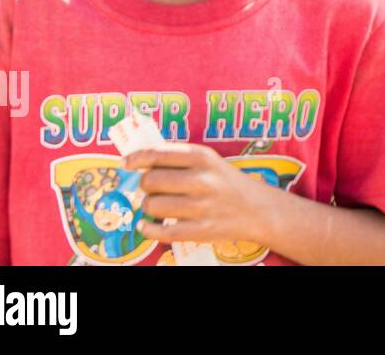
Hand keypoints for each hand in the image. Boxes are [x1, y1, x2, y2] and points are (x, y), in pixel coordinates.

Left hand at [126, 143, 272, 245]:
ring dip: (148, 206)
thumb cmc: (226, 182)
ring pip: (153, 205)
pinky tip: (146, 225)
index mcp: (203, 157)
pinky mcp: (202, 230)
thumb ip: (178, 158)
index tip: (126, 163)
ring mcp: (202, 206)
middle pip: (150, 180)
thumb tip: (138, 160)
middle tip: (150, 187)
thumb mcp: (209, 161)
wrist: (259, 209)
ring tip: (156, 205)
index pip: (157, 154)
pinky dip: (148, 229)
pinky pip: (163, 232)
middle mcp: (202, 179)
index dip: (136, 158)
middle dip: (144, 184)